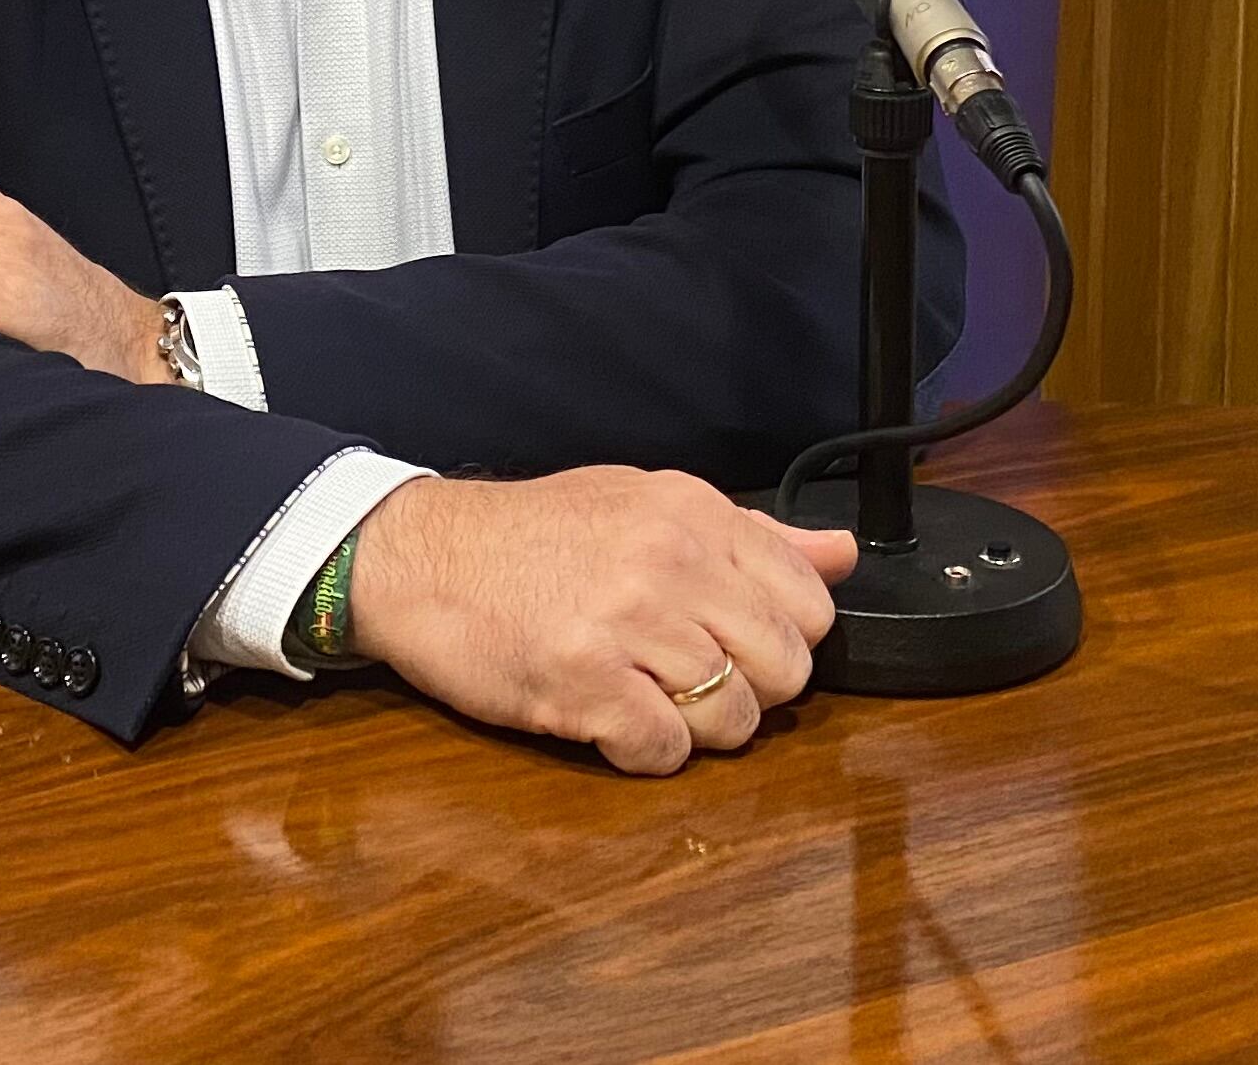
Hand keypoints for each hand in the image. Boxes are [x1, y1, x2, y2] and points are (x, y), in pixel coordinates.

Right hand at [342, 469, 853, 775]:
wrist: (417, 556)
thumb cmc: (527, 535)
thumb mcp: (642, 504)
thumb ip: (747, 536)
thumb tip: (840, 553)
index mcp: (693, 513)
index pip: (809, 601)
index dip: (784, 639)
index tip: (740, 644)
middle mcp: (670, 562)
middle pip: (785, 668)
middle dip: (752, 691)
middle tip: (694, 683)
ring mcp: (627, 625)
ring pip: (734, 718)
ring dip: (699, 730)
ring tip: (649, 703)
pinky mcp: (583, 685)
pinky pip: (664, 750)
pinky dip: (645, 753)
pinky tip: (611, 723)